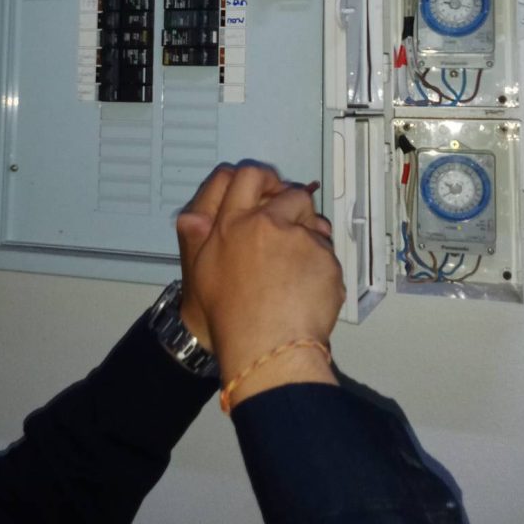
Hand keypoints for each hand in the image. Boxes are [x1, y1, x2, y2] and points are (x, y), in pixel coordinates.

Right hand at [178, 164, 344, 400]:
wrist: (266, 347)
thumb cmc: (229, 317)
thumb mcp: (201, 270)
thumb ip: (201, 235)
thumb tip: (196, 215)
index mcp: (232, 223)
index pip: (246, 176)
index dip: (262, 179)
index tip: (270, 192)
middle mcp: (266, 223)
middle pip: (289, 192)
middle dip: (293, 204)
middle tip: (290, 228)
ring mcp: (299, 239)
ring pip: (314, 221)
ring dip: (309, 235)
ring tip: (298, 268)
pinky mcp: (324, 258)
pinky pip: (326, 253)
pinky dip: (321, 267)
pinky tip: (308, 289)